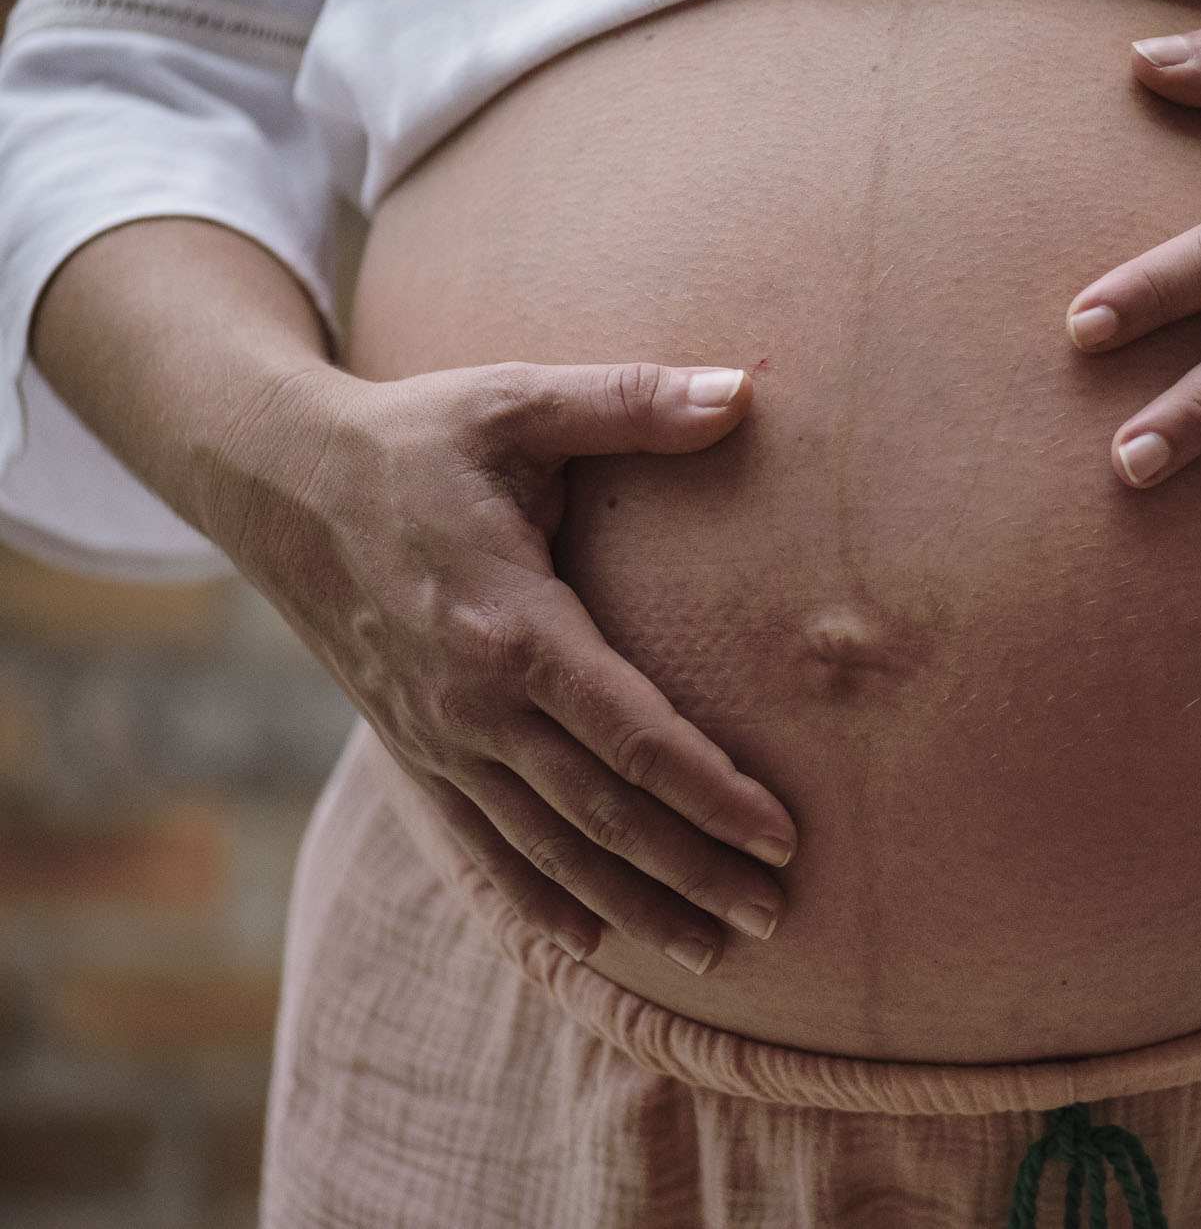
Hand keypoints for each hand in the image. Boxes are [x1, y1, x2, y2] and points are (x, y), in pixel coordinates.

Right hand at [213, 359, 793, 974]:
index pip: (633, 737)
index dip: (713, 793)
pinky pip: (482, 847)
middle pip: (601, 815)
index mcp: (512, 626)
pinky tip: (589, 941)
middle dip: (693, 871)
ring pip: (548, 849)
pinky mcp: (414, 752)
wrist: (276, 481)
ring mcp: (438, 739)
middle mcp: (472, 705)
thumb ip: (631, 402)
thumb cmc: (415, 437)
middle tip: (775, 915)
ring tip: (709, 950)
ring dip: (631, 904)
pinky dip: (538, 900)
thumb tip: (745, 390)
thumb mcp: (518, 402)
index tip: (784, 835)